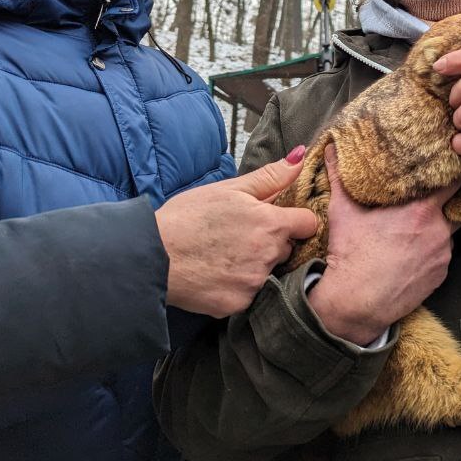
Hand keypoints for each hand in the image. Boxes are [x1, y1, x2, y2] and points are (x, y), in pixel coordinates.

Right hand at [155, 148, 318, 316]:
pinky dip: (237, 286)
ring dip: (254, 265)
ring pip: (267, 271)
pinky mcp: (238, 304)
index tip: (278, 219)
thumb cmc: (187, 217)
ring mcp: (254, 283)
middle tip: (239, 236)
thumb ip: (271, 176)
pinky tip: (216, 274)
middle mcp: (268, 255)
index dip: (295, 219)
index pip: (308, 223)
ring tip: (223, 254)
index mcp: (270, 224)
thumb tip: (300, 156)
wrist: (152, 256)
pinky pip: (249, 294)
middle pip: (287, 248)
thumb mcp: (229, 189)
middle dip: (271, 242)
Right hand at [307, 144, 460, 344]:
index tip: (456, 163)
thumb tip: (332, 148)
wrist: (356, 303)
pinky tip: (414, 250)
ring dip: (438, 226)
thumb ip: (339, 175)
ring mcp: (443, 255)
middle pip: (454, 205)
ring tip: (418, 226)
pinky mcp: (441, 275)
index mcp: (422, 210)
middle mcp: (439, 230)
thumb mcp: (343, 211)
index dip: (456, 170)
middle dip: (446, 200)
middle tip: (433, 194)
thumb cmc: (351, 256)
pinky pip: (442, 255)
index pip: (455, 181)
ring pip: (448, 231)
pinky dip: (433, 250)